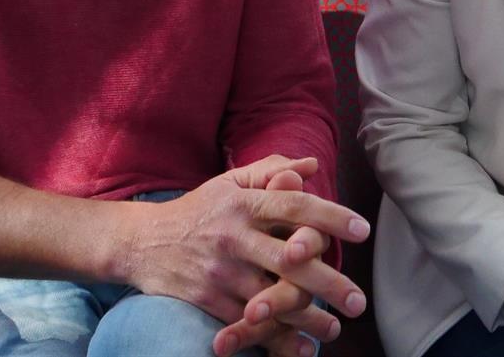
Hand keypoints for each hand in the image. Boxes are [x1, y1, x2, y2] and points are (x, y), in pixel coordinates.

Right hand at [119, 156, 368, 351]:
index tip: (362, 231)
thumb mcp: (229, 184)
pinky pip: (246, 321)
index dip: (331, 217)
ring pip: (271, 297)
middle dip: (330, 281)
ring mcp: (220, 270)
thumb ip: (270, 172)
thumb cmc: (198, 210)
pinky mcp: (207, 298)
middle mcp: (235, 235)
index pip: (295, 206)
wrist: (141, 241)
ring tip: (333, 328)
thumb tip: (310, 165)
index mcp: (245, 203)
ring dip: (306, 318)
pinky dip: (273, 337)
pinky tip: (298, 347)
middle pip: (291, 259)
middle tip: (358, 301)